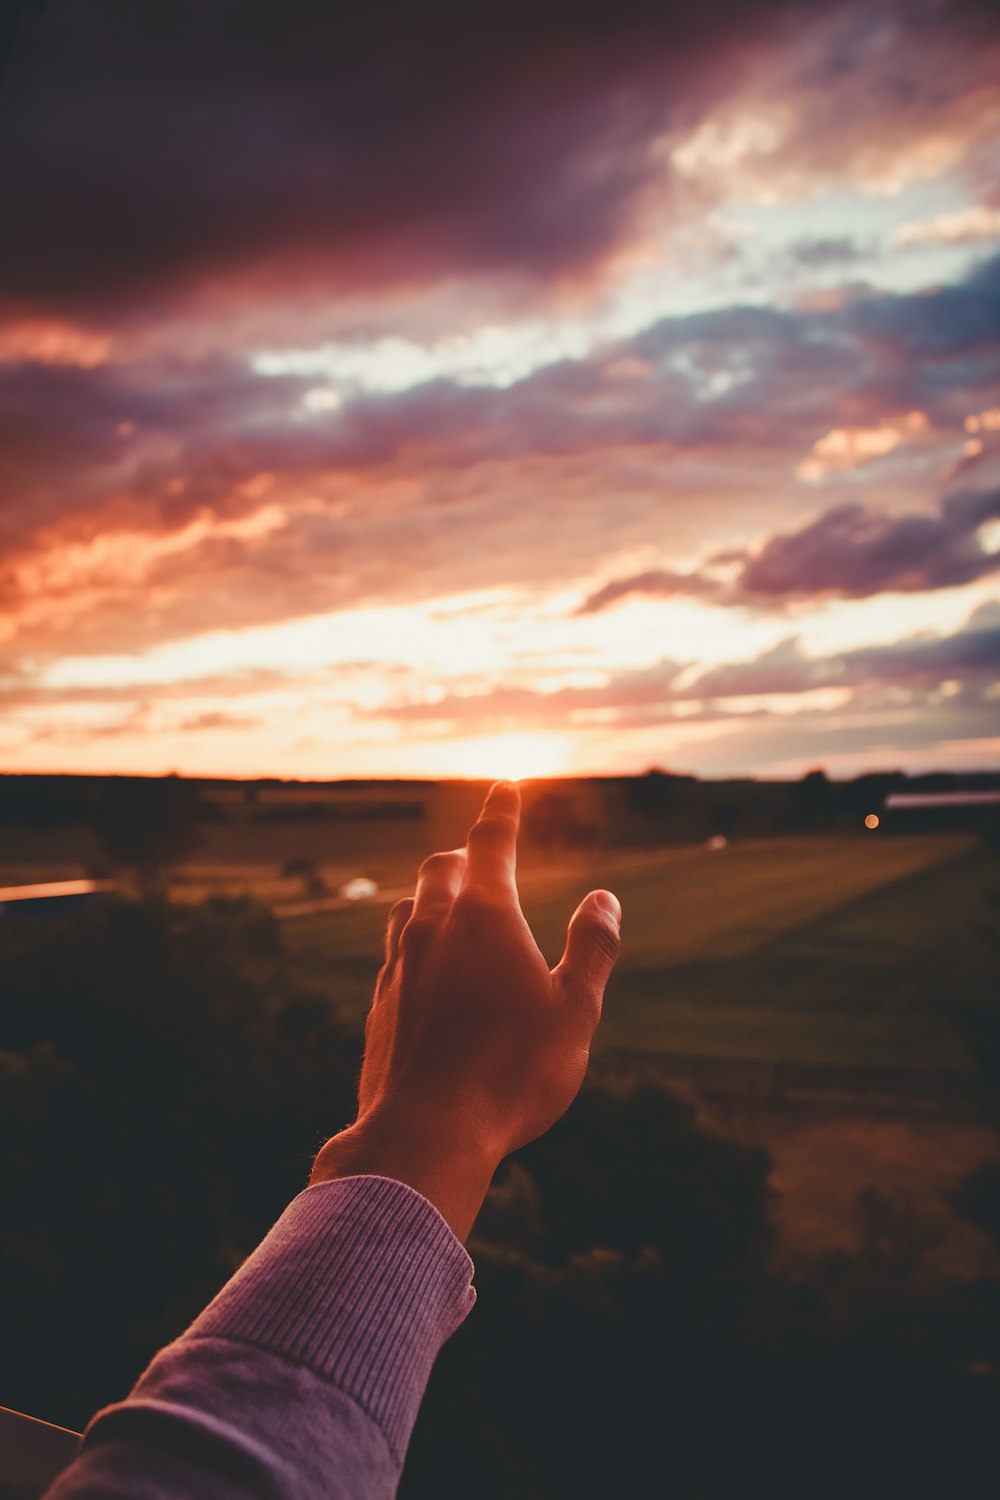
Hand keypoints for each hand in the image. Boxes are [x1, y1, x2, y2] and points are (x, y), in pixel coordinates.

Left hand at [311, 781, 621, 1238]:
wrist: (426, 1134)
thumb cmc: (513, 1073)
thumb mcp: (575, 1011)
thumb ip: (592, 948)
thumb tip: (604, 898)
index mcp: (484, 917)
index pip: (492, 843)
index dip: (503, 811)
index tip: (506, 785)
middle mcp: (432, 929)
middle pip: (440, 869)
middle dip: (464, 856)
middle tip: (481, 857)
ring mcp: (397, 966)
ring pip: (407, 909)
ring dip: (431, 899)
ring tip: (450, 911)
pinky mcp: (378, 1006)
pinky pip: (394, 957)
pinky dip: (414, 947)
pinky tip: (426, 975)